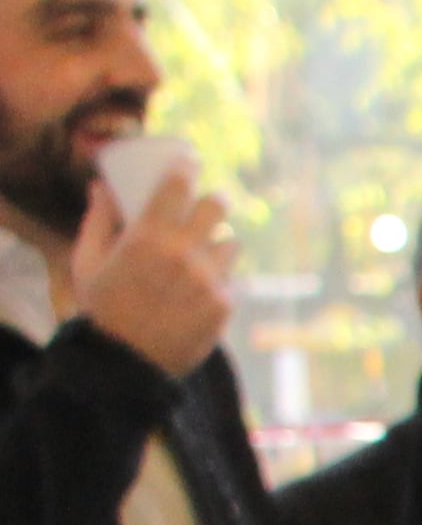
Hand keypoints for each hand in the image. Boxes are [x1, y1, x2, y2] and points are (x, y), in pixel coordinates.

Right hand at [62, 163, 232, 378]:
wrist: (126, 362)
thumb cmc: (102, 308)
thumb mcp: (88, 262)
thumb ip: (98, 221)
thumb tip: (100, 187)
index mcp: (148, 238)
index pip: (178, 186)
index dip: (185, 169)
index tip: (188, 162)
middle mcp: (184, 254)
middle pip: (217, 206)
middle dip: (212, 203)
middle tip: (206, 207)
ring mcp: (208, 280)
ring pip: (230, 245)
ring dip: (217, 246)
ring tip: (201, 257)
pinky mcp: (224, 305)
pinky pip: (231, 280)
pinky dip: (218, 281)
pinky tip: (200, 291)